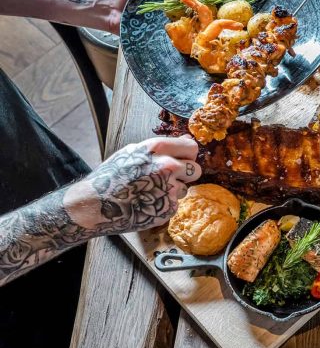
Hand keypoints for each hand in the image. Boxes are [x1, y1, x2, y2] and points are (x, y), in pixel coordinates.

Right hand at [63, 136, 200, 233]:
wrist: (95, 204)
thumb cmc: (111, 177)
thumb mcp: (133, 152)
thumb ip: (162, 147)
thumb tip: (188, 140)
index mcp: (157, 148)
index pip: (192, 148)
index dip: (188, 155)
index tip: (182, 160)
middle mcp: (167, 166)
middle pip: (195, 169)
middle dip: (185, 174)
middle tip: (167, 178)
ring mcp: (169, 188)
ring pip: (186, 188)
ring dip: (174, 190)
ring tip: (150, 191)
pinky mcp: (168, 208)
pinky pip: (175, 203)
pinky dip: (165, 204)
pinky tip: (147, 203)